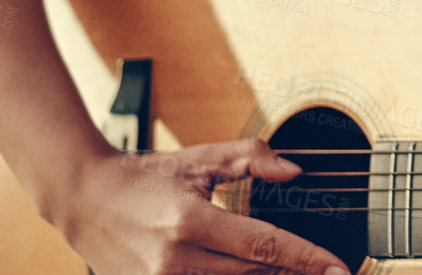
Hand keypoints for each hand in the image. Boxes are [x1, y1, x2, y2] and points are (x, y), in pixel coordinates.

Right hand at [58, 138, 350, 274]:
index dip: (306, 259)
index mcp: (192, 222)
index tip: (338, 268)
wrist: (84, 200)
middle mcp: (176, 260)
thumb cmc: (144, 177)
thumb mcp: (199, 159)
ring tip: (297, 273)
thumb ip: (250, 158)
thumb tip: (294, 170)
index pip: (264, 245)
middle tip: (330, 273)